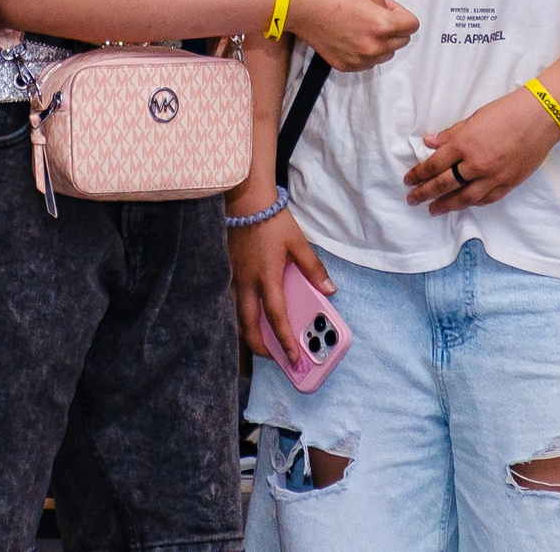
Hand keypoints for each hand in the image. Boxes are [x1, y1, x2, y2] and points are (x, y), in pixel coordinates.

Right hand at [227, 195, 334, 366]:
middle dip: (260, 347)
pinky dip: (242, 315)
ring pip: (237, 316)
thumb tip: (330, 290)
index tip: (292, 357)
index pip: (276, 317)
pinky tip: (251, 316)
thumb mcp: (298, 243)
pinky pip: (233, 302)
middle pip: (248, 326)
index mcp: (267, 278)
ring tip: (263, 343)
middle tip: (274, 357)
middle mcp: (247, 283)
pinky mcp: (229, 272)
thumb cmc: (272, 221)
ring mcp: (235, 278)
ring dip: (249, 333)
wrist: (245, 201)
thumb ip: (314, 269)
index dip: (284, 341)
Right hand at [284, 0, 417, 70]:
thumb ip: (385, 4)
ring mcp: (359, 59)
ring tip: (362, 28)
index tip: (390, 9)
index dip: (403, 14)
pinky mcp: (346, 66)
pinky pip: (367, 62)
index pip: (412, 26)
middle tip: (376, 16)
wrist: (299, 6)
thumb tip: (390, 13)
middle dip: (394, 29)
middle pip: (402, 42)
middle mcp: (373, 47)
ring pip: (386, 54)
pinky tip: (351, 38)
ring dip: (381, 42)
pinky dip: (365, 52)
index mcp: (381, 25)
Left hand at [404, 86, 559, 214]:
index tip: (408, 180)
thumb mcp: (473, 119)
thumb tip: (428, 142)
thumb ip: (450, 134)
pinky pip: (486, 199)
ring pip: (464, 198)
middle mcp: (476, 164)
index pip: (434, 164)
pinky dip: (472, 203)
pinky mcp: (508, 184)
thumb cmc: (506, 112)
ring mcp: (493, 177)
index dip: (419, 174)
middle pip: (444, 184)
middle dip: (425, 193)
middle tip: (412, 200)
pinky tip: (463, 205)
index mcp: (464, 144)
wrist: (540, 118)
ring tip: (433, 210)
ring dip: (446, 205)